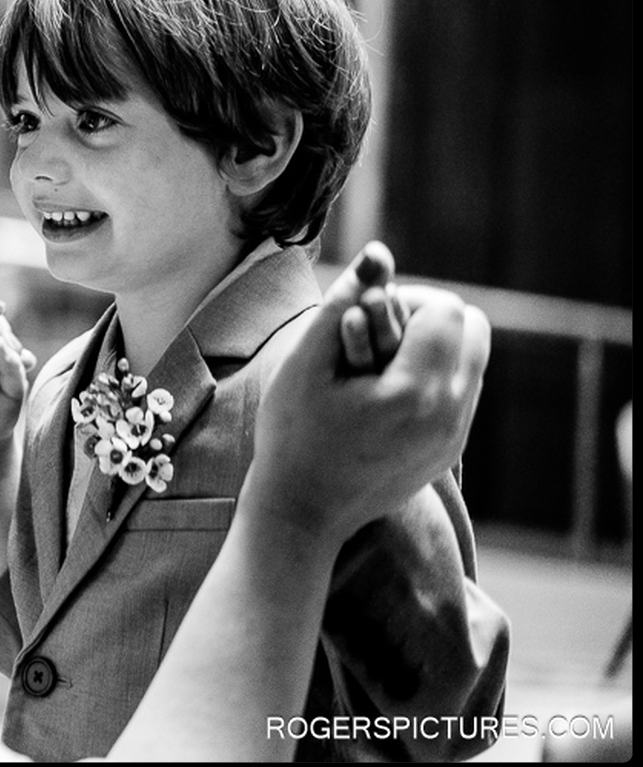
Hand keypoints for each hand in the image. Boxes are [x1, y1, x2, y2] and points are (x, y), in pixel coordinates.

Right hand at [250, 254, 489, 548]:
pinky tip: (386, 391)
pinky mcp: (450, 451)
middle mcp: (450, 415)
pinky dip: (434, 376)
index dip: (406, 298)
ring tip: (379, 362)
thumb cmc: (292, 433)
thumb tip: (380, 254)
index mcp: (416, 391)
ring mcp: (454, 437)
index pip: (447, 310)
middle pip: (474, 328)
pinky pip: (463, 391)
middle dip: (429, 317)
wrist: (302, 512)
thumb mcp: (306, 361)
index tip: (363, 316)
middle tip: (377, 332)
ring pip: (473, 359)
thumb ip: (344, 301)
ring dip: (434, 346)